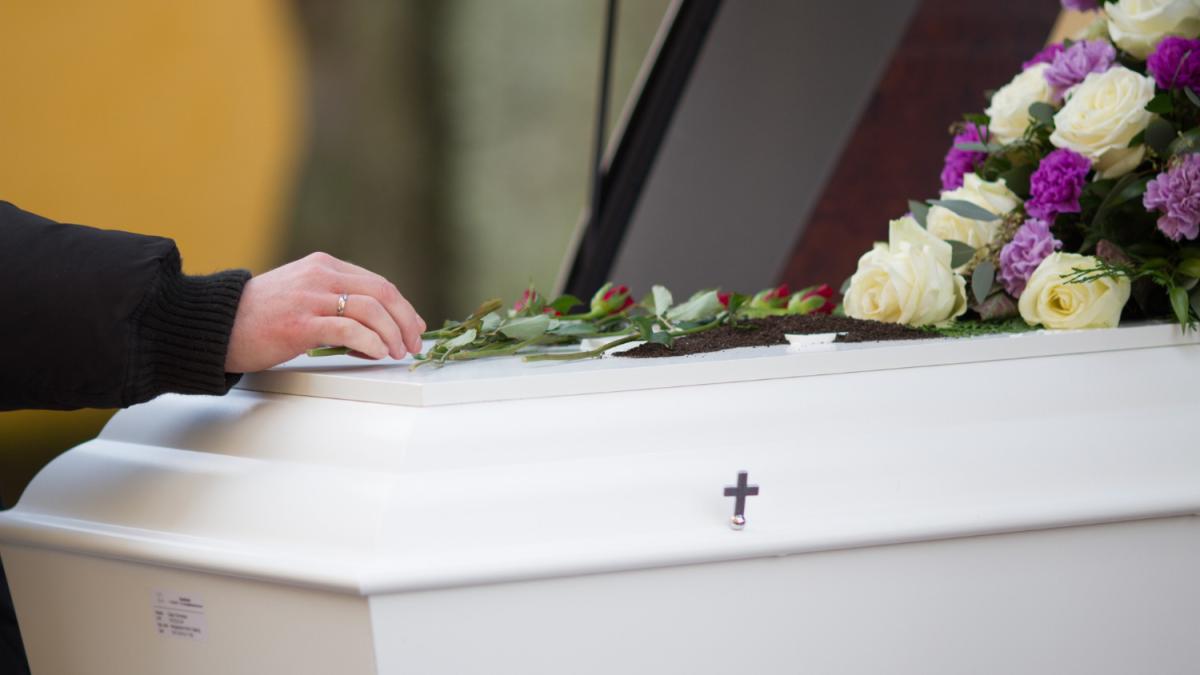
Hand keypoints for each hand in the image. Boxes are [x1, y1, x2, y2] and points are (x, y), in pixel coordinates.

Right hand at [224, 252, 426, 372]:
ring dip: (392, 334)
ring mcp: (310, 298)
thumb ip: (334, 302)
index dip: (403, 307)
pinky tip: (378, 353)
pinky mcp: (300, 323)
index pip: (377, 283)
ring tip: (397, 353)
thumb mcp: (301, 296)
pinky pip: (348, 329)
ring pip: (370, 309)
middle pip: (382, 292)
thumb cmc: (258, 317)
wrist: (215, 324)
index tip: (414, 327)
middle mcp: (320, 276)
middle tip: (413, 344)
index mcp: (323, 266)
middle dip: (405, 321)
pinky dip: (371, 341)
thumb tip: (374, 329)